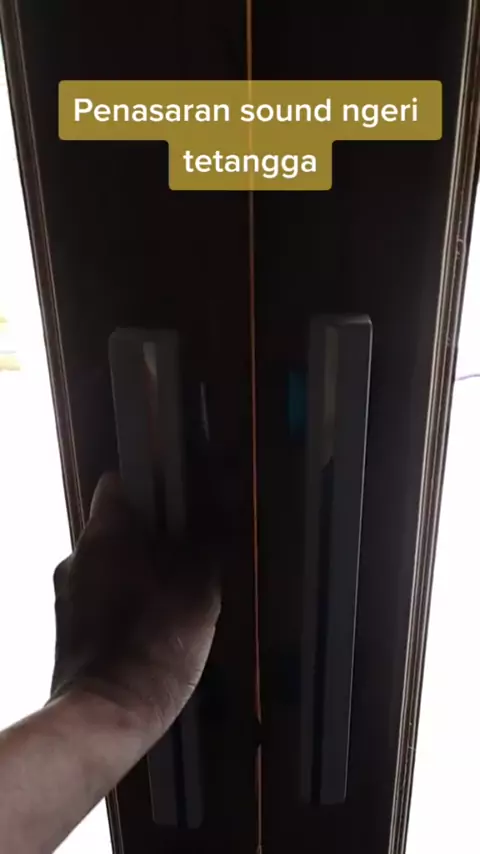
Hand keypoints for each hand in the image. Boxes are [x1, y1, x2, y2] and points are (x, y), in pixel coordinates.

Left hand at [51, 473, 220, 741]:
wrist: (107, 717)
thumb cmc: (155, 647)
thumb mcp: (198, 590)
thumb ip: (208, 541)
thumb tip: (221, 505)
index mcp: (103, 535)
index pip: (118, 485)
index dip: (151, 491)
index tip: (179, 509)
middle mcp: (77, 555)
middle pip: (117, 526)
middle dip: (152, 537)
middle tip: (188, 558)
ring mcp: (67, 591)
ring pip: (110, 562)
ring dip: (139, 570)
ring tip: (175, 597)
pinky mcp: (67, 623)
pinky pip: (100, 593)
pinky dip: (124, 598)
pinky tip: (152, 625)